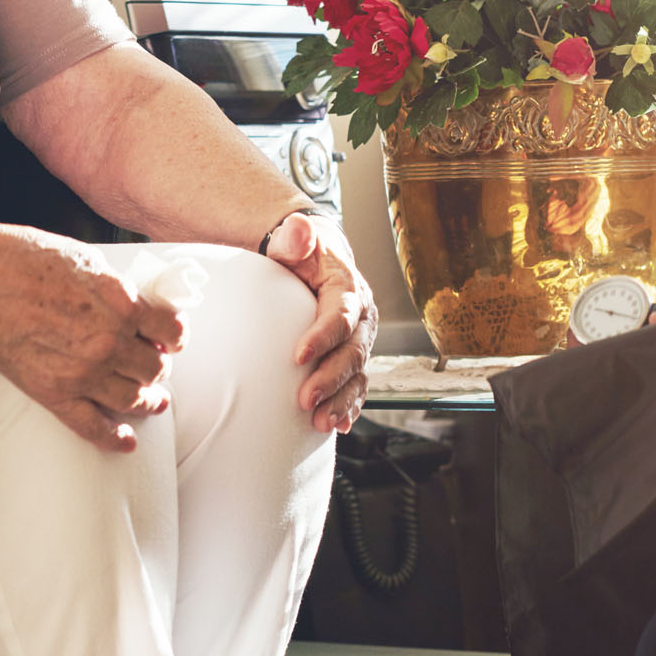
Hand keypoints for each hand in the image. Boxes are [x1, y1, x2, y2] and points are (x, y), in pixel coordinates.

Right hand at [0, 223, 185, 452]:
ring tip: (151, 402)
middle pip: (155, 369)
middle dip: (158, 367)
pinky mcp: (54, 393)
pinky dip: (114, 438)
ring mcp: (83, 373)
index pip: (171, 332)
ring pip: (133, 399)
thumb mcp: (88, 261)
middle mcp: (110, 342)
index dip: (174, 337)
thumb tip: (137, 308)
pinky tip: (126, 443)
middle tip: (152, 365)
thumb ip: (118, 289)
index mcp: (122, 304)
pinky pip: (93, 427)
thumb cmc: (26, 260)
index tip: (169, 340)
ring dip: (147, 401)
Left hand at [264, 212, 375, 433]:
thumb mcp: (294, 240)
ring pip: (357, 375)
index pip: (341, 315)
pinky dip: (350, 407)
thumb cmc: (300, 254)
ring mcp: (360, 342)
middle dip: (331, 378)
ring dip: (341, 400)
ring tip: (318, 422)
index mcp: (350, 289)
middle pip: (353, 352)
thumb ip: (293, 236)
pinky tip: (338, 426)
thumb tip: (296, 229)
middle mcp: (362, 319)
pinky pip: (356, 386)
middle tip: (305, 399)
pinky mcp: (353, 359)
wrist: (316, 263)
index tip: (297, 355)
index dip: (323, 336)